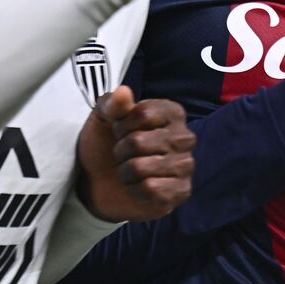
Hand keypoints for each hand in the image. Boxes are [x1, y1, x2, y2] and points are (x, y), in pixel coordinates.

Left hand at [75, 86, 195, 221]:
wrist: (99, 179)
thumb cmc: (107, 142)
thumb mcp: (103, 117)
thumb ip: (112, 103)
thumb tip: (124, 92)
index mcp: (172, 113)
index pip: (142, 114)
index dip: (121, 125)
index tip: (119, 131)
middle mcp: (185, 137)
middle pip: (139, 142)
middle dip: (120, 151)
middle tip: (123, 154)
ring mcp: (185, 166)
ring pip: (141, 168)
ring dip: (125, 172)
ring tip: (129, 171)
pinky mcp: (181, 191)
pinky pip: (150, 190)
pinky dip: (134, 190)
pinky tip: (137, 187)